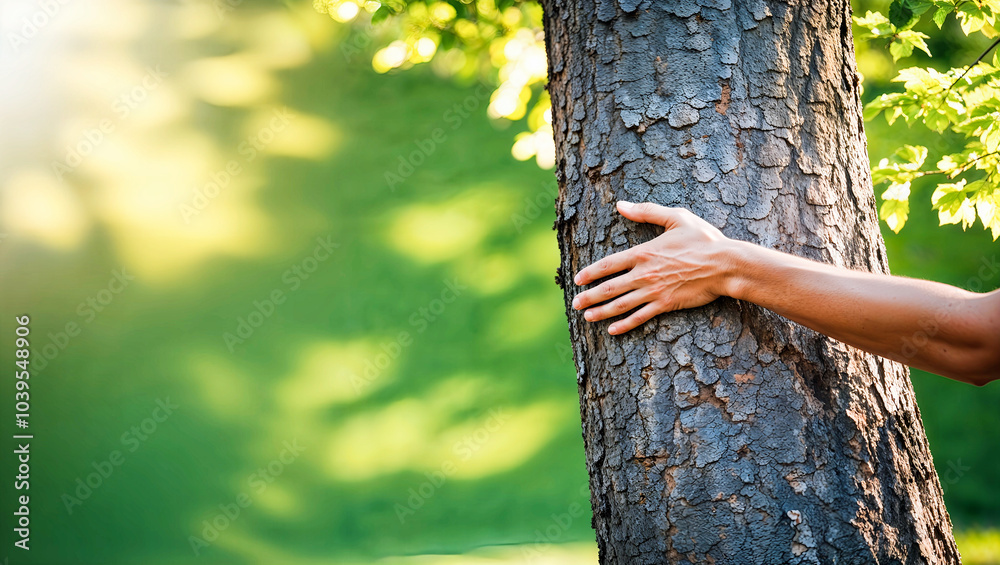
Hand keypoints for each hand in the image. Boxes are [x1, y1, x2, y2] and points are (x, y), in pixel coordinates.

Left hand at [572, 201, 735, 334]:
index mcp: (644, 252)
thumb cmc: (704, 239)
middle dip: (589, 297)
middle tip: (575, 303)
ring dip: (601, 311)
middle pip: (610, 287)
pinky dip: (625, 324)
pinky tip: (613, 329)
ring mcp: (654, 291)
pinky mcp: (666, 304)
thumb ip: (646, 212)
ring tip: (586, 317)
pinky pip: (641, 317)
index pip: (609, 264)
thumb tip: (621, 205)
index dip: (591, 272)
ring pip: (621, 304)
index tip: (577, 279)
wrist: (725, 265)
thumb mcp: (676, 217)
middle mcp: (644, 273)